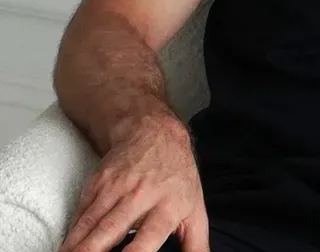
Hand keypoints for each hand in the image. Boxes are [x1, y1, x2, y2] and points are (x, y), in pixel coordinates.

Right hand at [59, 114, 207, 251]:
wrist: (156, 132)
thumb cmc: (178, 176)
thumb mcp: (195, 207)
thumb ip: (196, 244)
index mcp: (167, 207)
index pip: (147, 239)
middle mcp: (139, 197)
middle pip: (109, 232)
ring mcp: (115, 188)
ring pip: (88, 224)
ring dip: (74, 246)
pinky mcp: (97, 182)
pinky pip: (80, 214)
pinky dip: (72, 233)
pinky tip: (69, 245)